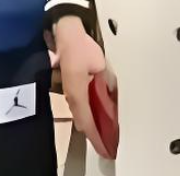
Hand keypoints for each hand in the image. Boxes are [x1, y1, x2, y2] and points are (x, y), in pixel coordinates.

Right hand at [53, 16, 110, 158]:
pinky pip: (79, 106)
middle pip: (83, 122)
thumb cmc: (82, 47)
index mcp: (78, 93)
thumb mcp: (100, 66)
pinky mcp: (69, 87)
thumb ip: (106, 84)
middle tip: (107, 142)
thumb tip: (112, 98)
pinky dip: (88, 114)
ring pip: (81, 115)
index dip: (97, 136)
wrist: (67, 32)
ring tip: (104, 131)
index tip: (105, 146)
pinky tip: (96, 113)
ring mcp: (69, 92)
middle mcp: (71, 96)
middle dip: (95, 133)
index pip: (88, 122)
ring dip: (91, 124)